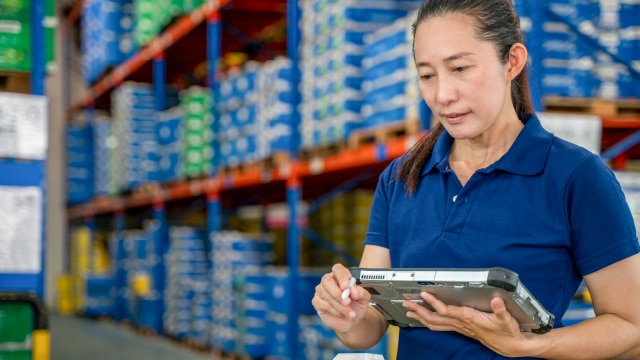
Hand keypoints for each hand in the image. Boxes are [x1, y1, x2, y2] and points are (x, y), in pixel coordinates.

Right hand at [311, 263, 371, 333]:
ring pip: (326, 295)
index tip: (347, 286)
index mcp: (340, 275)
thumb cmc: (357, 305)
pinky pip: (323, 305)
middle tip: (347, 302)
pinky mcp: (317, 302)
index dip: (342, 276)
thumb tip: (353, 290)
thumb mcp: (364, 299)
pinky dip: (335, 312)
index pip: (338, 269)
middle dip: (337, 292)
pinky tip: (342, 315)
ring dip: (339, 306)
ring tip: (351, 314)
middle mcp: (329, 281)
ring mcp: (321, 291)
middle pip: (327, 280)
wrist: (352, 319)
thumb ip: (361, 293)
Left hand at [403, 292, 531, 356]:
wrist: (511, 345)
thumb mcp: (506, 319)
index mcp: (469, 318)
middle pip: (435, 318)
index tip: (424, 294)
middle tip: (406, 304)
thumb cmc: (507, 331)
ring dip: (421, 317)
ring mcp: (460, 327)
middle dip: (419, 311)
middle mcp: (461, 323)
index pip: (447, 310)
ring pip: (435, 324)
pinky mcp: (461, 329)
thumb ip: (500, 310)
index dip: (434, 303)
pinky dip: (430, 322)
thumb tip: (496, 301)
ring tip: (409, 311)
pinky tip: (424, 320)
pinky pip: (441, 326)